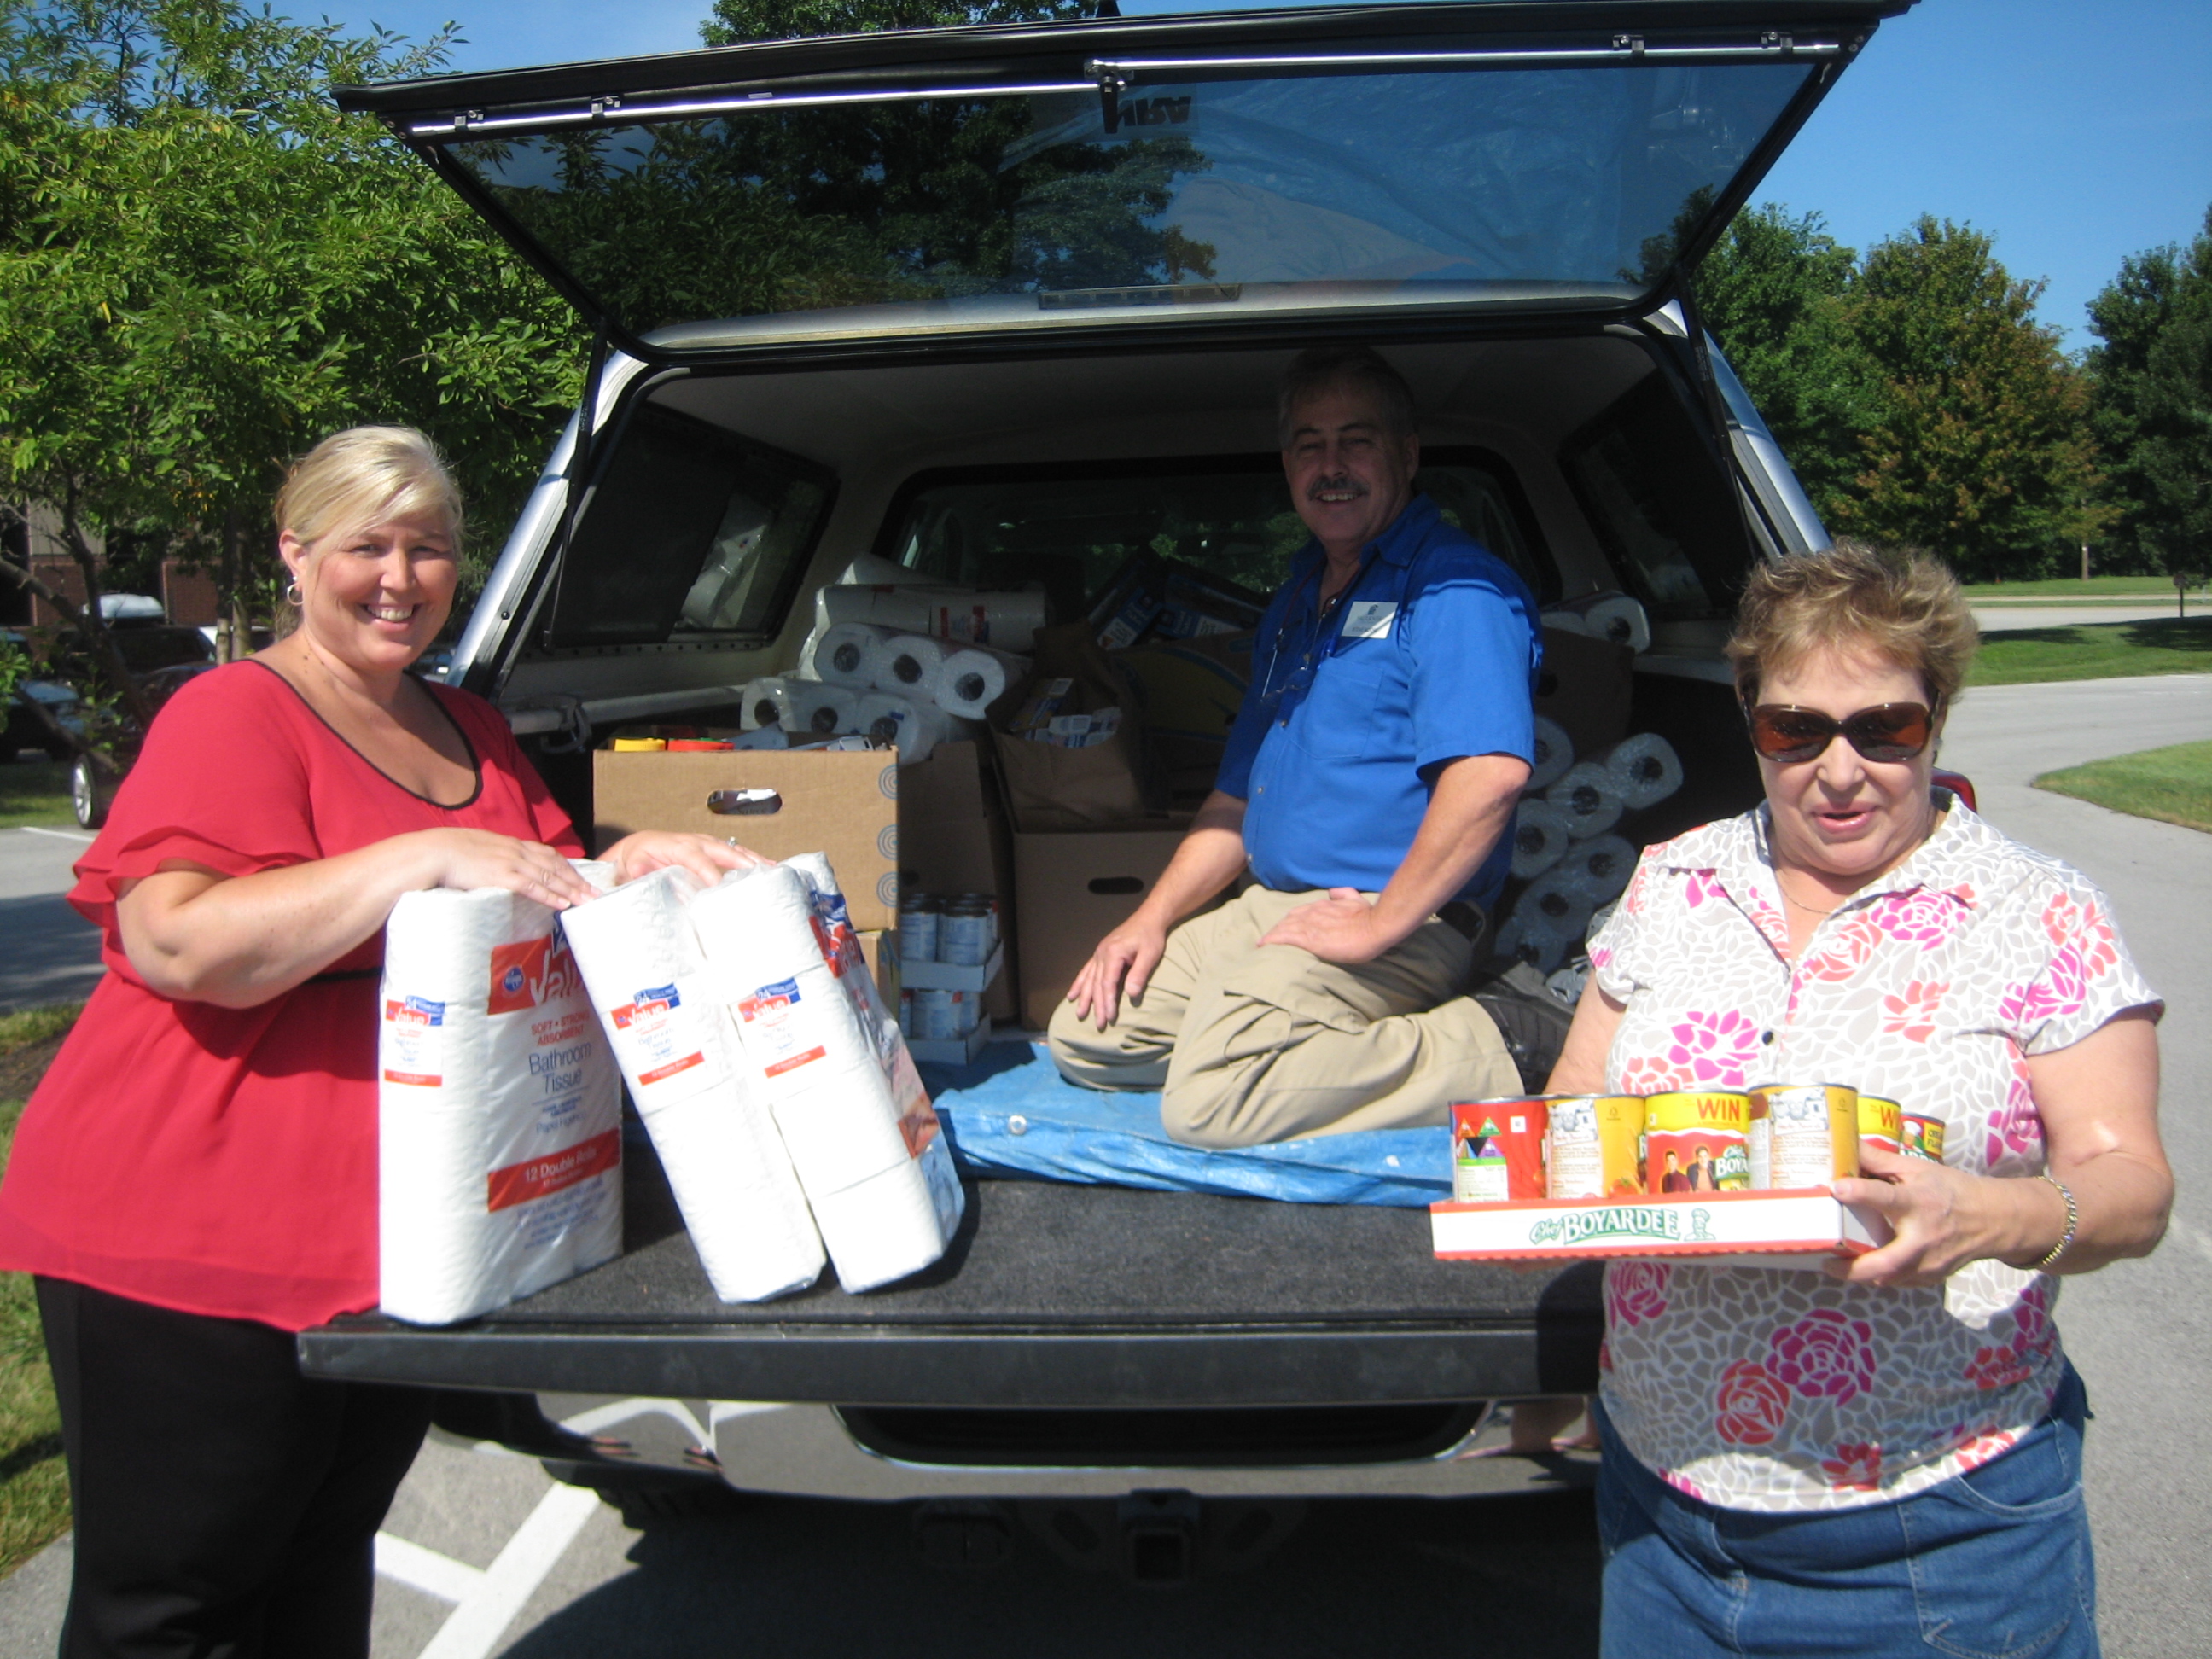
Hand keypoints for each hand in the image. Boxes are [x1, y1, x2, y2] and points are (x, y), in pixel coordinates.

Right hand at [414, 829, 601, 909]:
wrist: (433, 852)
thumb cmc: (449, 853)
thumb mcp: (478, 850)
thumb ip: (493, 858)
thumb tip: (497, 871)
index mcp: (511, 843)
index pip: (547, 854)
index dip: (566, 867)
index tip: (580, 878)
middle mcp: (516, 851)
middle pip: (555, 865)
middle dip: (577, 880)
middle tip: (595, 893)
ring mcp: (511, 863)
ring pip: (550, 877)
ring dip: (571, 890)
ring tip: (587, 902)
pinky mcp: (502, 876)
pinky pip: (533, 887)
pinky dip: (551, 896)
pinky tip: (563, 904)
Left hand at [598, 831, 773, 890]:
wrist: (642, 846)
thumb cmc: (639, 857)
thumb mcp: (633, 863)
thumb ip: (637, 869)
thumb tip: (639, 872)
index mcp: (678, 847)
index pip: (696, 858)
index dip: (708, 871)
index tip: (718, 885)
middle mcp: (697, 842)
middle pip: (723, 850)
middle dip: (741, 861)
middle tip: (757, 874)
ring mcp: (708, 844)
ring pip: (734, 849)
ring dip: (753, 859)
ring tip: (772, 870)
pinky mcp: (714, 850)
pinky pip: (736, 852)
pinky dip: (752, 859)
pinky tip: (769, 867)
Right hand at [1066, 915, 1168, 1030]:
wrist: (1148, 917)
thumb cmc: (1151, 936)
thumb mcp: (1150, 954)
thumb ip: (1139, 974)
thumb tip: (1131, 995)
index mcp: (1113, 953)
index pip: (1107, 983)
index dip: (1107, 1002)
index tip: (1110, 1018)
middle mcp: (1101, 954)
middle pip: (1096, 984)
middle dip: (1097, 1006)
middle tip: (1099, 1025)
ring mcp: (1099, 953)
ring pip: (1088, 979)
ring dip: (1084, 998)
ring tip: (1080, 1014)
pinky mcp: (1100, 953)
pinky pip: (1086, 971)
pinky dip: (1079, 983)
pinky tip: (1072, 995)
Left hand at [1258, 889, 1392, 963]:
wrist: (1374, 927)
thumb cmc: (1368, 916)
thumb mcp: (1355, 898)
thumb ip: (1343, 893)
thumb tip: (1332, 891)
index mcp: (1323, 905)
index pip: (1301, 912)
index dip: (1292, 920)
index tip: (1287, 926)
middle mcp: (1313, 912)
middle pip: (1289, 919)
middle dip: (1280, 927)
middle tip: (1272, 937)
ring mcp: (1309, 924)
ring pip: (1284, 927)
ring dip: (1273, 934)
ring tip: (1265, 942)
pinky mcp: (1309, 938)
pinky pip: (1284, 937)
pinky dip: (1271, 939)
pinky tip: (1263, 944)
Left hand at [1825, 1144, 2056, 1287]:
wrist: (1991, 1220)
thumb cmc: (1948, 1190)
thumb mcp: (1916, 1169)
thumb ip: (1878, 1160)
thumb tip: (1843, 1142)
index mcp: (1919, 1202)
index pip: (1886, 1198)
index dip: (1860, 1192)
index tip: (1836, 1187)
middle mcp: (1923, 1237)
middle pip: (1887, 1262)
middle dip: (1853, 1268)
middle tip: (1825, 1262)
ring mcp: (1929, 1263)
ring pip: (1889, 1278)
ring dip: (1860, 1274)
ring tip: (1834, 1264)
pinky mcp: (1931, 1278)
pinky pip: (1897, 1281)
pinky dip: (1878, 1276)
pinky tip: (1861, 1266)